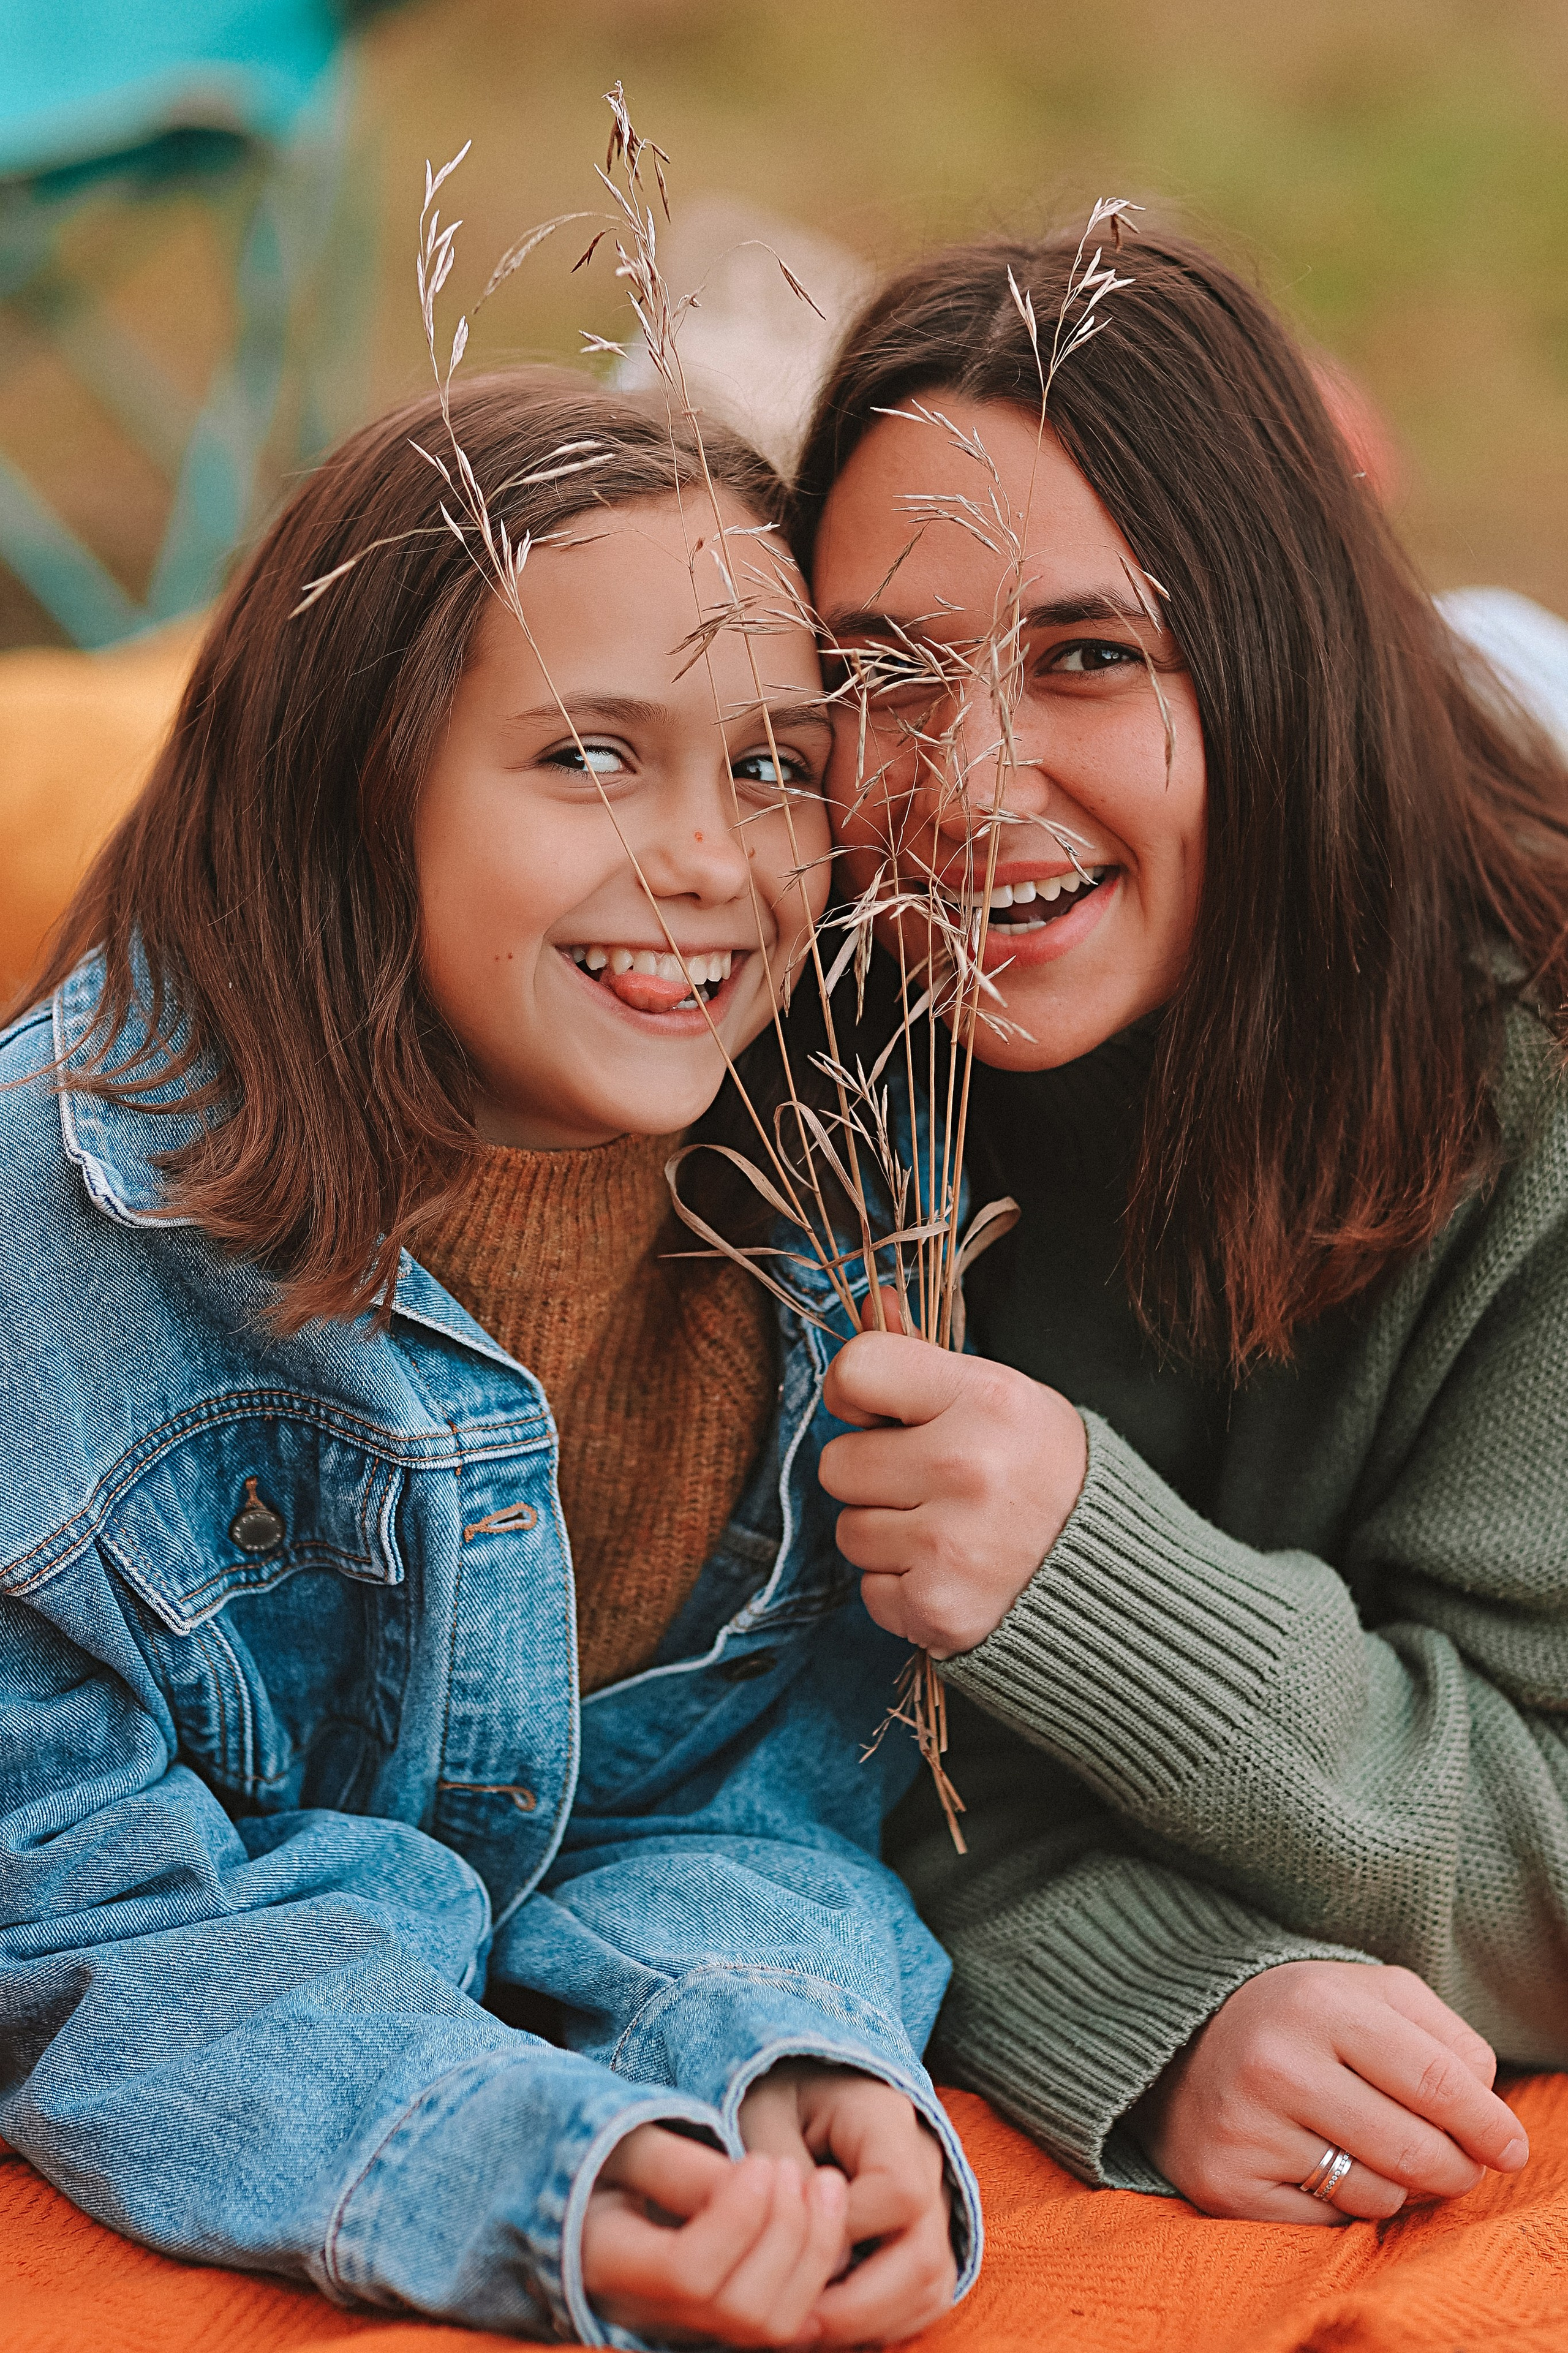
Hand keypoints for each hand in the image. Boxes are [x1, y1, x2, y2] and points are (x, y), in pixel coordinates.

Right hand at [581, 2122, 848, 2345]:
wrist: (599, 2212)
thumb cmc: (612, 2168)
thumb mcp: (629, 2150)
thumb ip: (679, 2166)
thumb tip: (752, 2183)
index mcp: (610, 2268)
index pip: (687, 2273)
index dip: (738, 2220)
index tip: (760, 2162)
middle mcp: (652, 2317)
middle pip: (740, 2308)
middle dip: (785, 2231)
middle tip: (790, 2166)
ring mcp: (693, 2332)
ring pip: (771, 2326)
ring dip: (813, 2249)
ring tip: (821, 2182)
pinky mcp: (727, 2328)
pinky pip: (788, 2324)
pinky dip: (818, 2271)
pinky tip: (824, 2216)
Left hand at [739, 2062, 955, 2344]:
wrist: (804, 2080)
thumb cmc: (777, 2094)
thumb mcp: (762, 2112)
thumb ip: (786, 2174)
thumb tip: (823, 2261)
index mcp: (888, 2117)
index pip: (899, 2192)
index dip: (846, 2230)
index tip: (788, 2239)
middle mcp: (925, 2161)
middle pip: (926, 2255)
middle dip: (862, 2306)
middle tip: (798, 2324)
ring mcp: (933, 2199)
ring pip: (933, 2285)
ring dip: (873, 2323)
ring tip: (811, 2329)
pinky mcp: (925, 2233)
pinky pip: (927, 2294)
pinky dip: (887, 2322)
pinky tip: (836, 2325)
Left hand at [819, 1294, 1086, 1656]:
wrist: (1116, 1574)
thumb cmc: (1046, 1472)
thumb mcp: (1001, 1397)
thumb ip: (925, 1356)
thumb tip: (872, 1300)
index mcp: (986, 1400)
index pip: (855, 1370)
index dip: (852, 1392)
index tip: (877, 1411)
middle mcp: (966, 1469)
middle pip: (837, 1464)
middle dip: (872, 1475)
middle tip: (928, 1481)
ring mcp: (951, 1546)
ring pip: (849, 1533)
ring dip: (886, 1535)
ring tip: (948, 1529)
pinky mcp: (940, 1609)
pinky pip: (870, 1592)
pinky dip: (902, 1589)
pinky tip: (953, 1574)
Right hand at [1130, 1960, 1530, 2222]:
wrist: (1179, 2035)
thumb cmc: (1300, 2016)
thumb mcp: (1369, 1992)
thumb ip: (1444, 2039)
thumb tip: (1493, 2123)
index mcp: (1320, 2002)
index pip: (1438, 2080)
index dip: (1489, 2124)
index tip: (1513, 2148)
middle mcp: (1276, 2062)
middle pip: (1418, 2151)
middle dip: (1456, 2168)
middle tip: (1455, 2163)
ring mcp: (1245, 2125)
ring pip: (1379, 2195)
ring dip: (1397, 2186)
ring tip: (1370, 2149)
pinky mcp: (1223, 2181)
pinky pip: (1328, 2224)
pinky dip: (1342, 2205)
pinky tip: (1319, 2163)